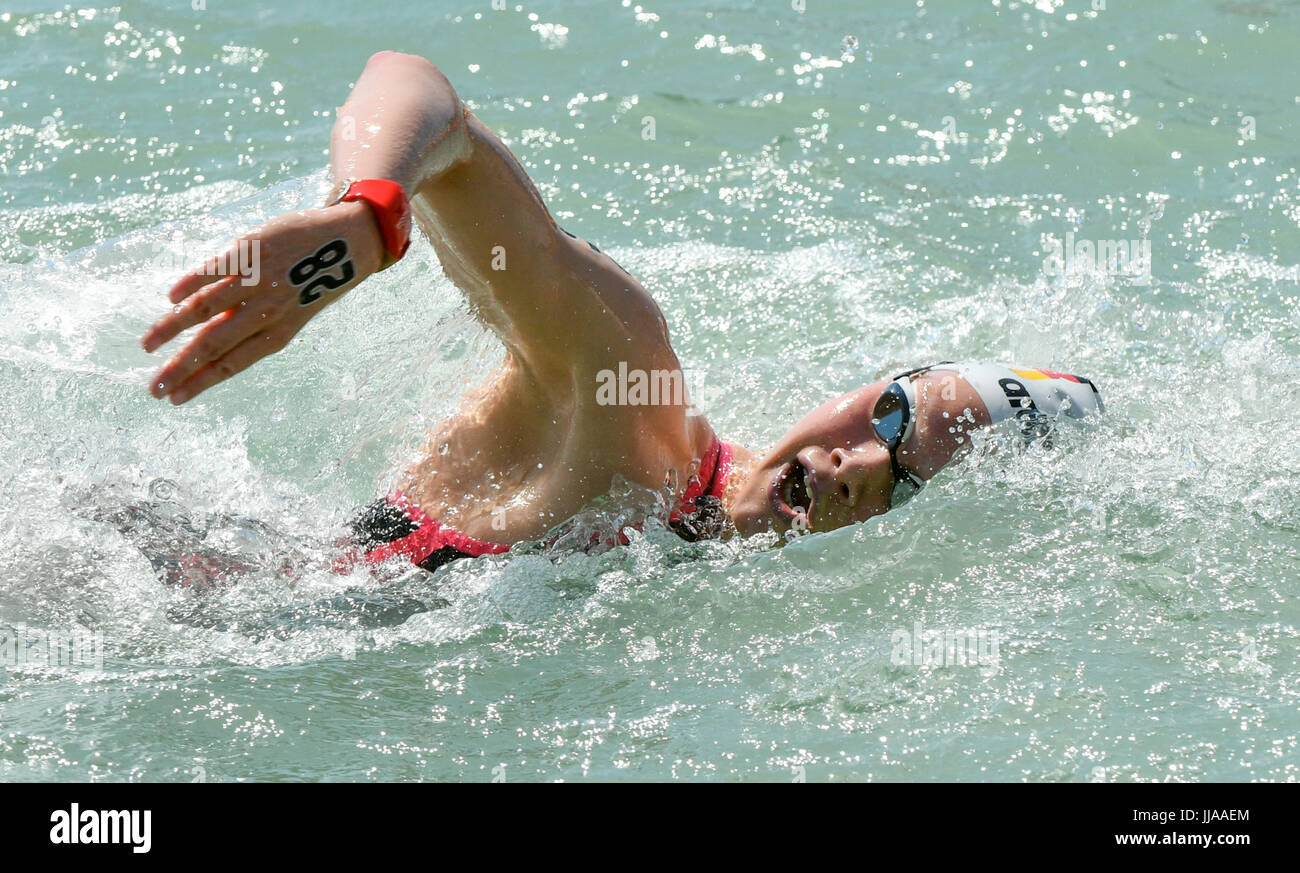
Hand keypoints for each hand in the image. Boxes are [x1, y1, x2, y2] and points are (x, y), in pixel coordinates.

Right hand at [141, 200, 383, 403]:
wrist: (348, 243)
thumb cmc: (314, 283)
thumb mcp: (292, 314)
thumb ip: (252, 326)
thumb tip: (207, 343)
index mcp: (279, 332)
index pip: (232, 364)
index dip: (201, 383)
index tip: (174, 399)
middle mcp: (267, 309)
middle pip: (212, 344)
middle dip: (179, 369)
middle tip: (153, 388)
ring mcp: (257, 279)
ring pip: (204, 308)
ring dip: (170, 328)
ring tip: (147, 345)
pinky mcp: (250, 249)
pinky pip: (212, 269)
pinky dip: (189, 284)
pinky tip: (170, 299)